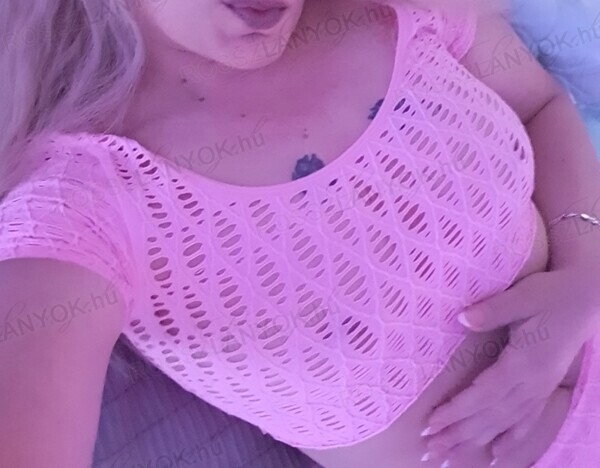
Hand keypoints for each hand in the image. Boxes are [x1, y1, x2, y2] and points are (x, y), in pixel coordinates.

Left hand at [421, 264, 599, 462]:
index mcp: (524, 363)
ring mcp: (540, 389)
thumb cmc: (552, 295)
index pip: (483, 394)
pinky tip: (495, 456)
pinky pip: (526, 422)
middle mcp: (532, 384)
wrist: (587, 298)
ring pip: (504, 423)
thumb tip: (462, 318)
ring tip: (448, 456)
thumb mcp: (523, 297)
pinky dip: (510, 440)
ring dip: (475, 440)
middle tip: (429, 449)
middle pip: (490, 416)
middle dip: (458, 434)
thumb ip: (492, 310)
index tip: (430, 423)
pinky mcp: (544, 389)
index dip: (456, 411)